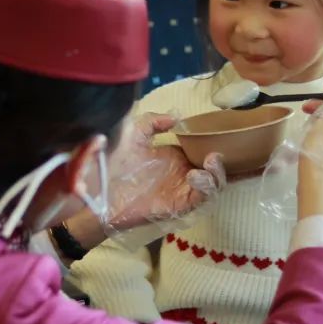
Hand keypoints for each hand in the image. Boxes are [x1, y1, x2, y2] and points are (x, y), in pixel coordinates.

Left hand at [104, 112, 225, 233]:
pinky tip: (194, 175)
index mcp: (177, 159)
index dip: (215, 146)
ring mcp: (182, 191)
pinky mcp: (177, 205)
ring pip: (213, 187)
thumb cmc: (116, 163)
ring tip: (210, 161)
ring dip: (217, 175)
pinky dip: (204, 188)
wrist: (100, 189)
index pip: (204, 153)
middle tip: (215, 152)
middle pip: (215, 171)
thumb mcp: (134, 134)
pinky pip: (200, 199)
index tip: (218, 135)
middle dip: (221, 163)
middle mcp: (183, 175)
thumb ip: (153, 122)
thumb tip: (176, 118)